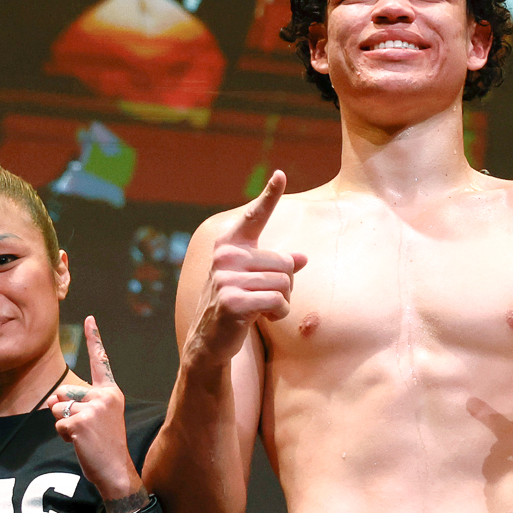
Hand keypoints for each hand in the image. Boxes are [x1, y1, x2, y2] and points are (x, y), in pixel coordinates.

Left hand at [50, 317, 142, 493]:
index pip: (100, 362)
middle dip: (66, 411)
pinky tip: (80, 443)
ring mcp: (92, 408)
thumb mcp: (95, 419)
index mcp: (111, 392)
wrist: (116, 471)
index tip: (89, 317)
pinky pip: (58, 425)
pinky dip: (64, 437)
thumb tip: (51, 401)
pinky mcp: (80, 422)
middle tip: (87, 430)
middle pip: (64, 392)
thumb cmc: (105, 445)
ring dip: (64, 425)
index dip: (94, 338)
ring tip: (84, 437)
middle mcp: (104, 396)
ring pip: (57, 409)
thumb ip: (75, 403)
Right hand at [185, 171, 301, 371]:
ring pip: (285, 284)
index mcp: (230, 244)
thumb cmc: (238, 303)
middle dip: (285, 285)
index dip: (269, 195)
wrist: (210, 338)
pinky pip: (278, 301)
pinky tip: (263, 318)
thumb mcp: (256, 280)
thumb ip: (277, 266)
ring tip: (263, 308)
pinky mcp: (232, 301)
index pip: (254, 216)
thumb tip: (302, 258)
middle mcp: (225, 256)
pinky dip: (279, 313)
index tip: (280, 174)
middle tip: (265, 297)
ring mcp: (226, 278)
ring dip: (283, 301)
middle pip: (286, 263)